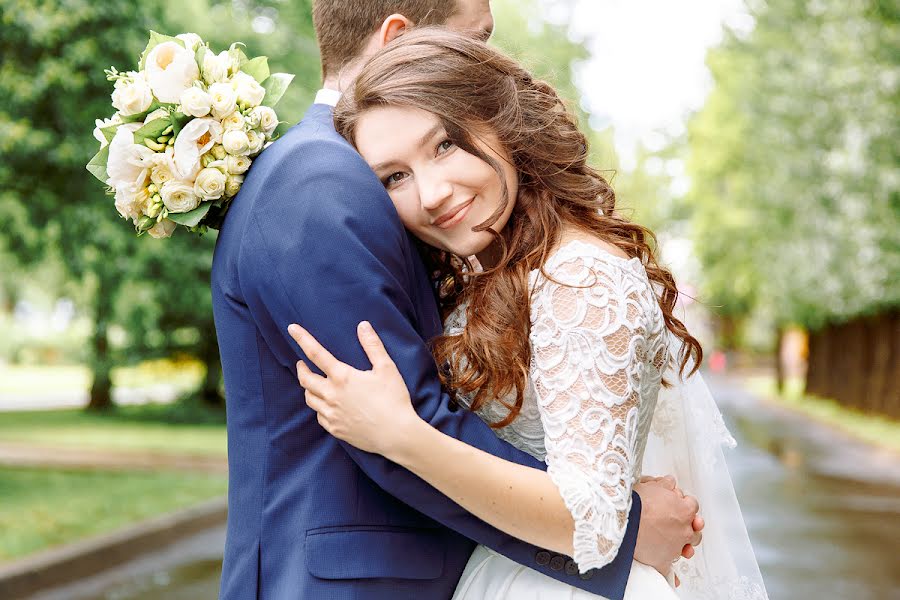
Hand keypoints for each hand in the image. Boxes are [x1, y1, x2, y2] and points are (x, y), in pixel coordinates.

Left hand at [288, 321, 421, 456]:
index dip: (302, 339)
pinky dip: (318, 407)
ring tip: (312, 383)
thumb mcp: (386, 368)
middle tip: (302, 363)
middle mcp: (331, 395)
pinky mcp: (335, 429)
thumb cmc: (393, 399)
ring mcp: (331, 414)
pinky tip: (325, 405)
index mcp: (342, 377)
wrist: (396, 434)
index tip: (292, 329)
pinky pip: (319, 416)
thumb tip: (363, 325)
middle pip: (305, 378)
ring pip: (309, 398)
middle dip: (301, 369)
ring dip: (308, 388)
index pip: (316, 353)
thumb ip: (373, 345)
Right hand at [633, 475, 702, 578]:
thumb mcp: (650, 485)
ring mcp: (675, 547)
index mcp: (683, 510)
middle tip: (676, 522)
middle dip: (688, 526)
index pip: (691, 505)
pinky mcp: (663, 561)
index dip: (682, 503)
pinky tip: (672, 577)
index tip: (675, 502)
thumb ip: (664, 484)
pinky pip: (670, 571)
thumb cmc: (634, 503)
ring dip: (682, 546)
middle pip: (694, 529)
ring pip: (686, 548)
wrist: (621, 520)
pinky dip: (671, 573)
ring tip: (676, 545)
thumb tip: (669, 482)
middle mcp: (683, 530)